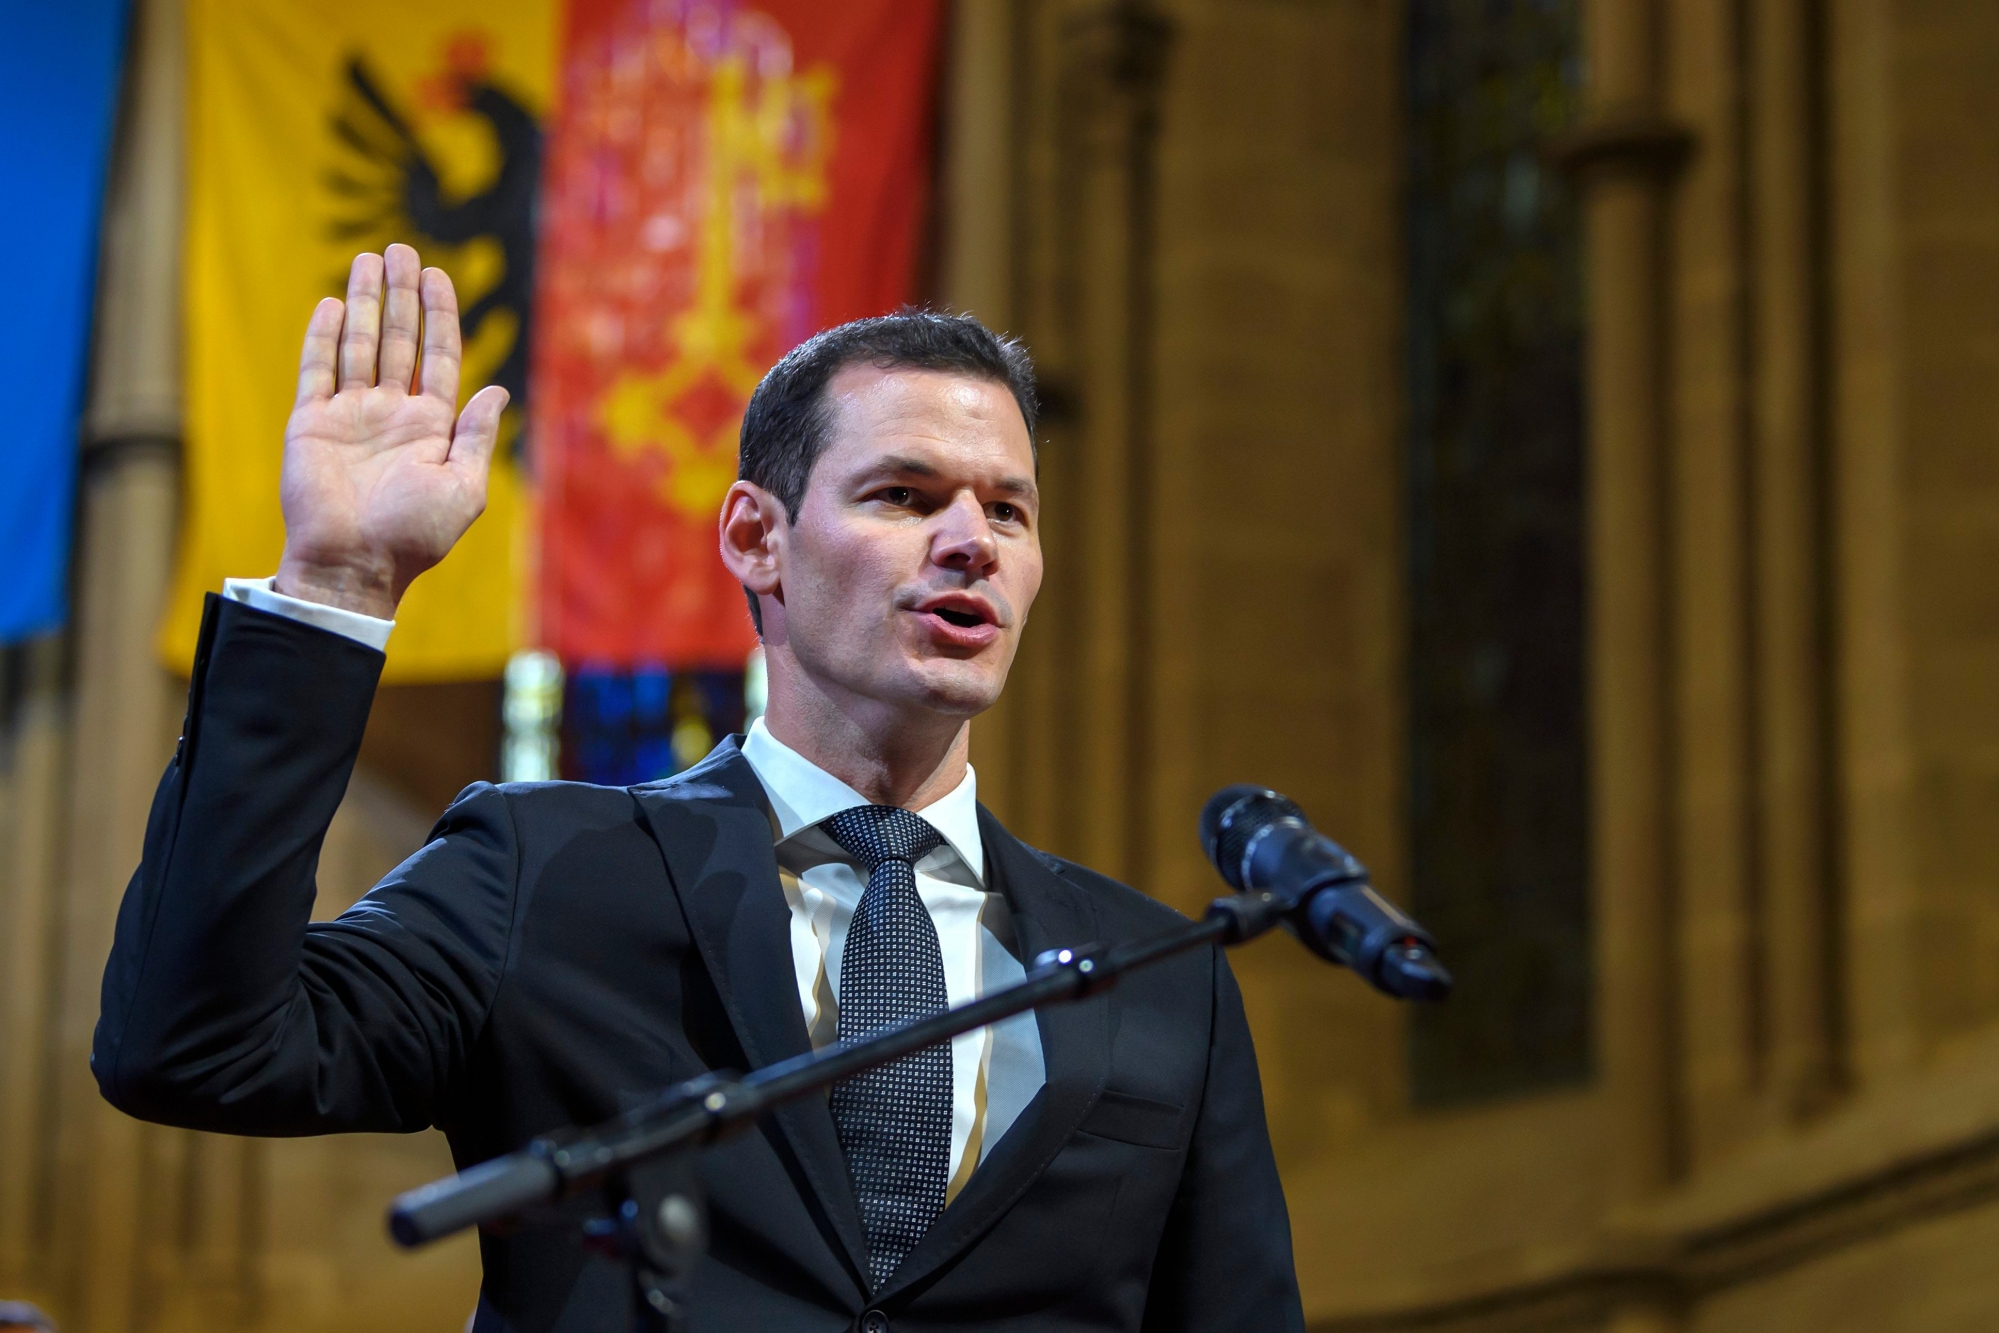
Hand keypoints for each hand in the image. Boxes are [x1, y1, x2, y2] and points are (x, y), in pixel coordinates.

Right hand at [274, 244, 508, 618]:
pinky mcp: (312, 423)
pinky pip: (318, 370)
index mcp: (431, 427)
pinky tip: (331, 302)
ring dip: (364, 302)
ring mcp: (350, 416)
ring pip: (359, 345)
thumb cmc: (414, 535)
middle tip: (402, 249)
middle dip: (401, 295)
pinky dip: (324, 336)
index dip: (439, 316)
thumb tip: (499, 392)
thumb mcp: (463, 487)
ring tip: (371, 259)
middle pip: (398, 340)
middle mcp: (391, 414)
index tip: (438, 275)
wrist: (353, 564)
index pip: (439, 357)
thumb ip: (476, 436)